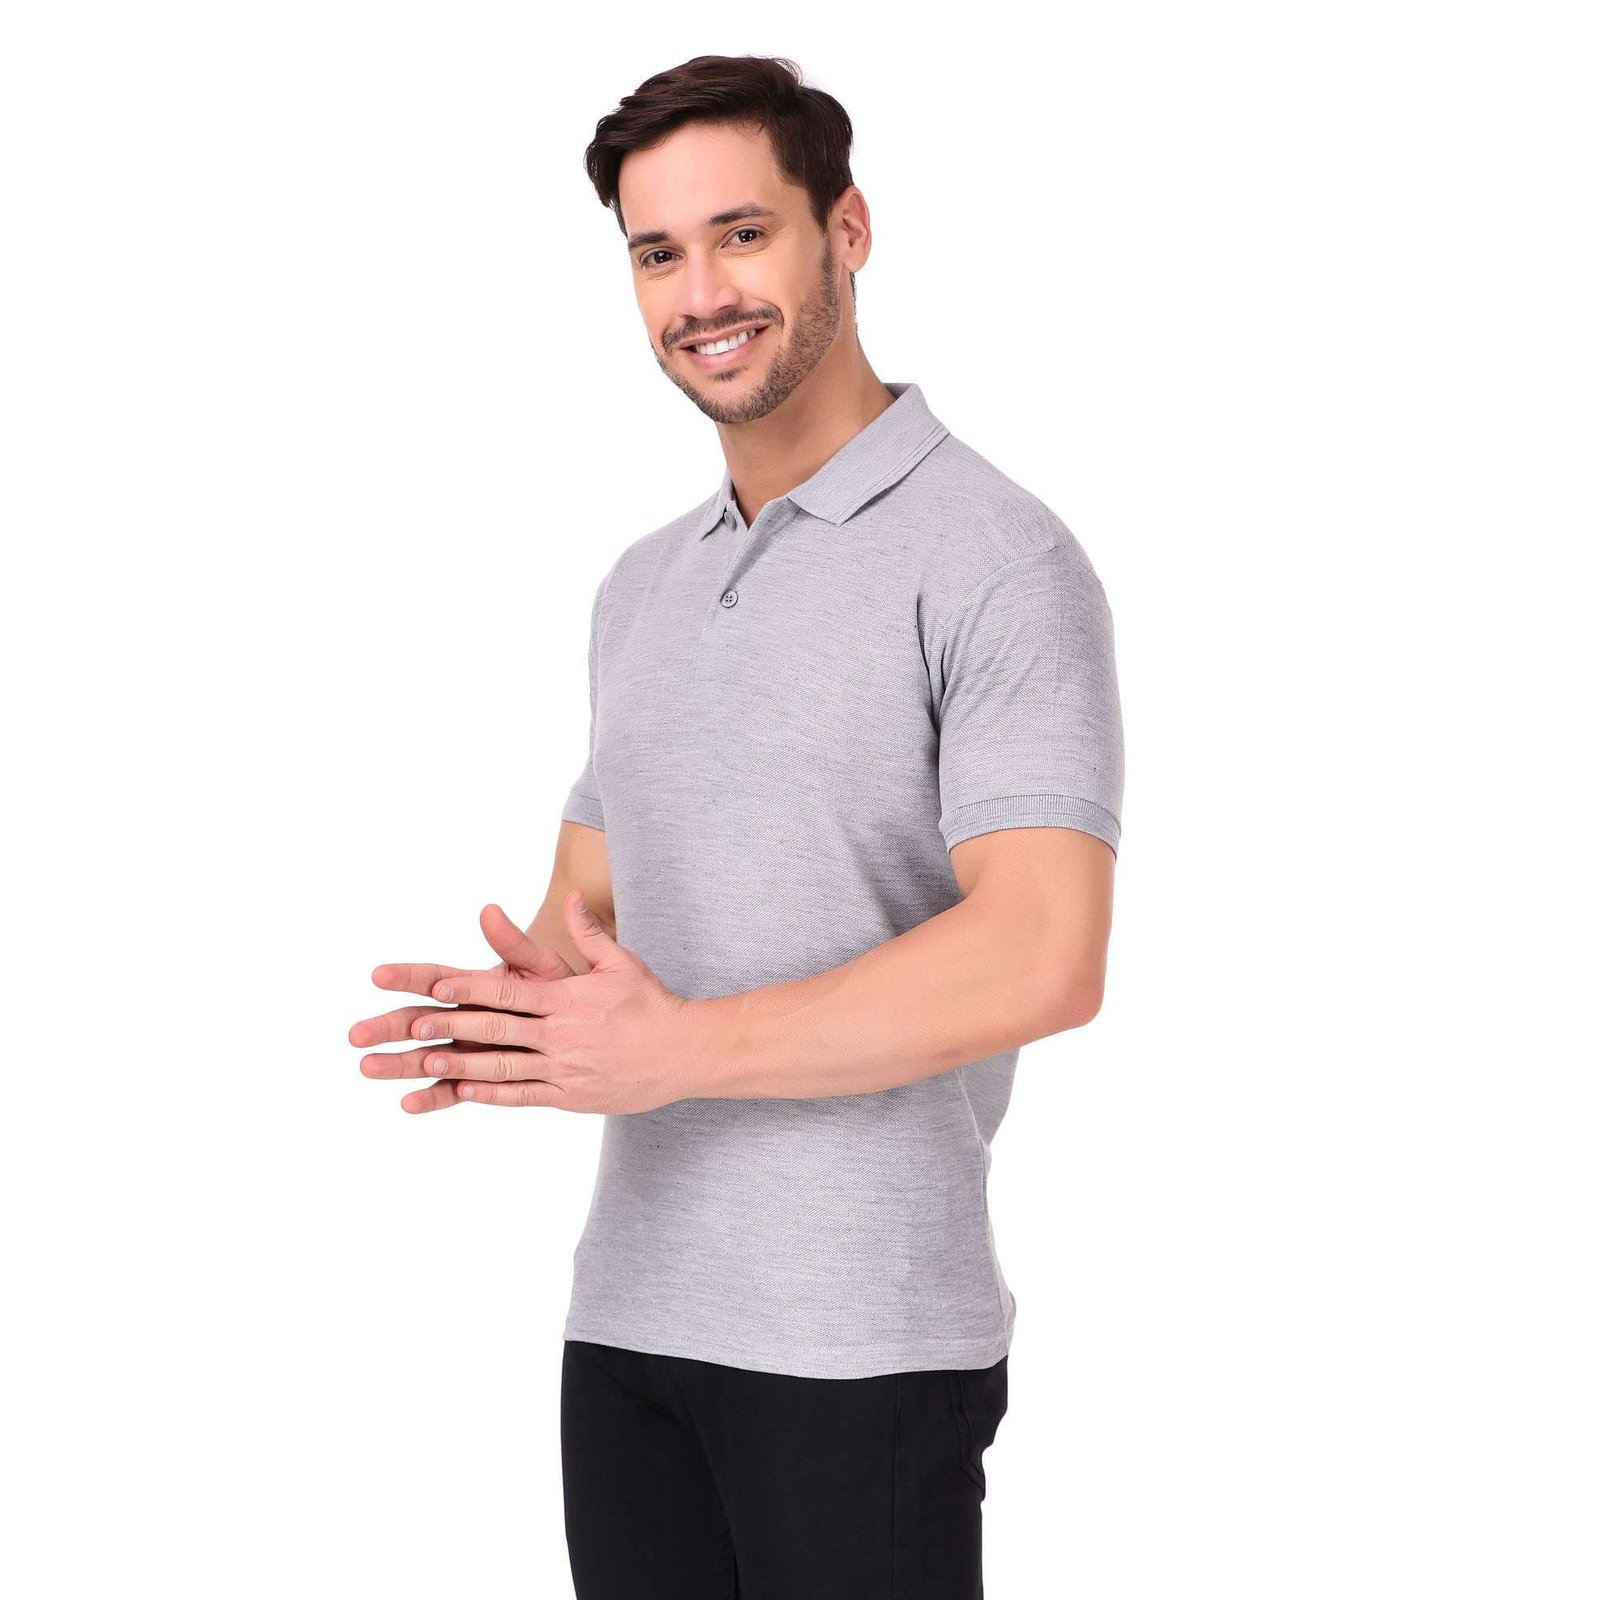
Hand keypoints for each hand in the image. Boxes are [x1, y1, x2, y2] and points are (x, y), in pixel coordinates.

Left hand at [351, 895, 701, 1114]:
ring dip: (462, 1067)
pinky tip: (463, 1093)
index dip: (471, 987)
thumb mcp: (621, 962)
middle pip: (497, 1030)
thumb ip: (588, 933)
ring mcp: (564, 1069)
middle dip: (452, 1028)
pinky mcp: (571, 1097)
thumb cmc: (651, 1004)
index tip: (436, 983)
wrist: (685, 1052)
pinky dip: (493, 1095)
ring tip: (425, 1064)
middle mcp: (561, 1035)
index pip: (509, 990)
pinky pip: (524, 1097)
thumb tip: (571, 898)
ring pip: (504, 1068)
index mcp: (567, 1000)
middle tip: (412, 1026)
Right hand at [351, 902, 577, 1114]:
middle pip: (418, 1021)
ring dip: (399, 1064)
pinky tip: (408, 1104)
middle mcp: (464, 1018)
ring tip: (367, 1068)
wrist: (588, 1027)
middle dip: (388, 1027)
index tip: (379, 975)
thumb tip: (490, 910)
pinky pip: (454, 1090)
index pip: (434, 978)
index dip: (407, 977)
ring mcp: (469, 1050)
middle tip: (356, 1035)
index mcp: (475, 986)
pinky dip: (433, 1096)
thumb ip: (514, 944)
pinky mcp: (481, 1078)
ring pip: (427, 1057)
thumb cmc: (562, 990)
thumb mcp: (540, 966)